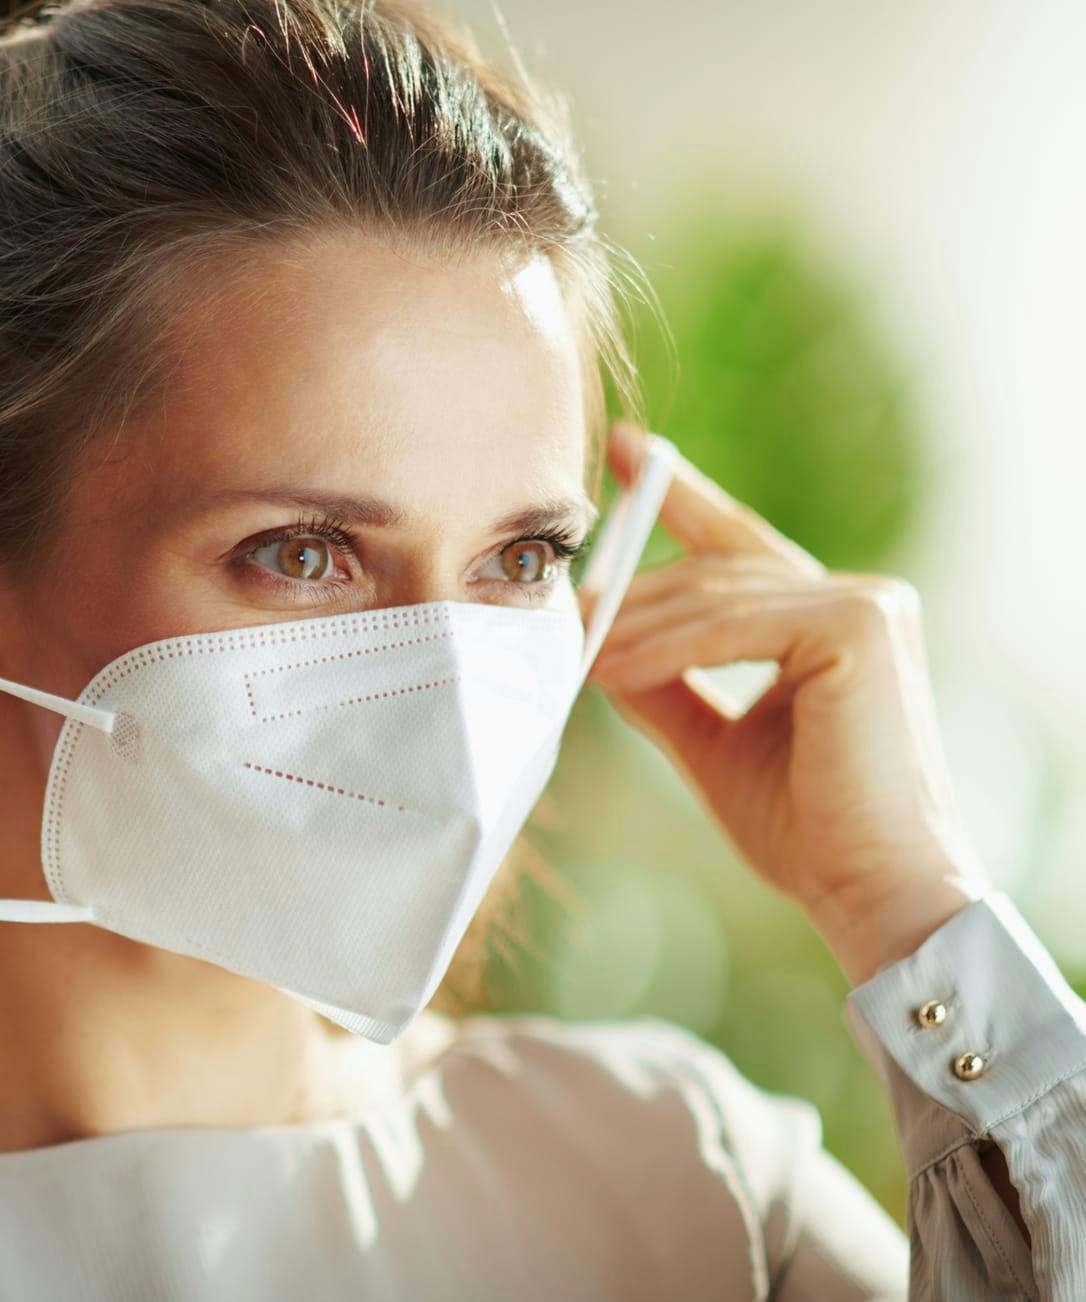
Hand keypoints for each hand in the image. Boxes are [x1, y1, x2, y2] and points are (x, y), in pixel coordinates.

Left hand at [581, 422, 987, 984]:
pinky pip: (731, 628)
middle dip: (633, 588)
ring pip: (716, 597)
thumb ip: (664, 684)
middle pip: (717, 570)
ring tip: (576, 653)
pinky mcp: (859, 625)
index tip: (626, 448)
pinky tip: (612, 670)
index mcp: (833, 618)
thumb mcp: (713, 741)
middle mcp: (858, 597)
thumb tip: (597, 641)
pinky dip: (664, 649)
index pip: (740, 543)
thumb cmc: (803, 829)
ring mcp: (866, 603)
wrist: (868, 890)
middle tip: (565, 604)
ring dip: (635, 627)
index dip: (679, 496)